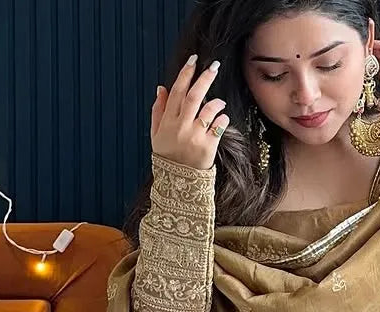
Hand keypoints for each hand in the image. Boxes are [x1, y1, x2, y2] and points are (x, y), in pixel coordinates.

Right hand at [151, 55, 228, 170]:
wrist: (178, 184)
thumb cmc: (168, 157)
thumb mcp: (157, 134)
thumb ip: (158, 110)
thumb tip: (161, 88)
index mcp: (167, 121)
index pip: (176, 91)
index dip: (185, 74)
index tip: (194, 60)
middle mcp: (181, 126)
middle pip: (193, 96)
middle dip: (204, 78)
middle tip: (214, 66)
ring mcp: (195, 136)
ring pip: (208, 109)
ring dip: (216, 101)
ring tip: (219, 102)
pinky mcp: (208, 147)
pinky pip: (218, 127)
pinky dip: (222, 119)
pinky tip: (222, 118)